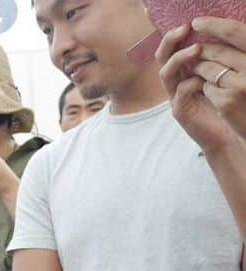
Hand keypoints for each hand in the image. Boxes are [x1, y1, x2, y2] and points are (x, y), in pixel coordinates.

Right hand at [156, 24, 238, 152]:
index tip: (188, 23)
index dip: (174, 36)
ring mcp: (175, 97)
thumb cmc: (223, 102)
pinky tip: (202, 81)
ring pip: (166, 74)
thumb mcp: (219, 76)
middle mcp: (176, 82)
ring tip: (197, 50)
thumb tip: (216, 37)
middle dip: (170, 41)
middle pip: (163, 58)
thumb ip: (213, 60)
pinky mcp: (180, 112)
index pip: (172, 49)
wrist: (223, 132)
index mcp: (184, 71)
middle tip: (185, 29)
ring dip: (179, 59)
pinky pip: (178, 94)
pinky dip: (188, 85)